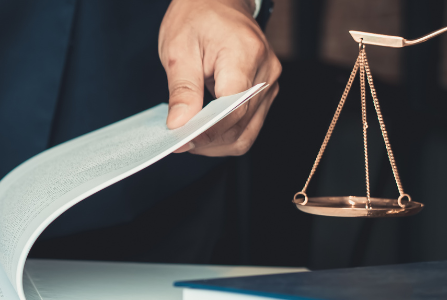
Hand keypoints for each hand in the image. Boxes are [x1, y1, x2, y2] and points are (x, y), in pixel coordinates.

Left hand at [159, 0, 280, 155]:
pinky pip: (248, 124)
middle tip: (177, 141)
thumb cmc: (197, 17)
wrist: (217, 1)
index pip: (232, 110)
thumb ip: (182, 89)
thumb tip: (179, 125)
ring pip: (246, 133)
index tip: (180, 141)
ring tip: (188, 136)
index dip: (206, 132)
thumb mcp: (178, 49)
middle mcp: (266, 73)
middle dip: (208, 141)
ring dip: (216, 142)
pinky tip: (202, 129)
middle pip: (240, 126)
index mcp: (245, 56)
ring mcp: (269, 84)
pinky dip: (224, 133)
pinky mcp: (265, 91)